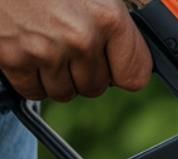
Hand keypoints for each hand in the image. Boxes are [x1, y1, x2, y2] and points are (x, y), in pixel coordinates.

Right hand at [0, 0, 151, 100]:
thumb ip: (114, 19)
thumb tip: (132, 50)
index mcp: (107, 18)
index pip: (135, 75)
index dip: (121, 70)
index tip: (111, 63)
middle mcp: (80, 38)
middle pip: (96, 87)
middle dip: (84, 72)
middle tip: (67, 45)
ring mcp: (46, 51)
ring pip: (65, 92)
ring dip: (57, 77)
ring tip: (46, 46)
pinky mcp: (13, 59)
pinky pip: (33, 91)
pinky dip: (31, 79)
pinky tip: (28, 53)